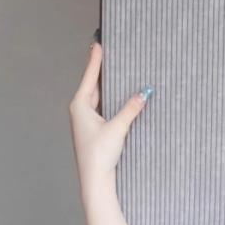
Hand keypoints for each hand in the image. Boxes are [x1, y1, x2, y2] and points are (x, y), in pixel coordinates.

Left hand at [69, 36, 148, 192]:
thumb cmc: (100, 156)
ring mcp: (86, 122)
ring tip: (116, 68)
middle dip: (102, 69)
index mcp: (80, 105)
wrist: (95, 182)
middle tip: (109, 50)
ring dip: (107, 85)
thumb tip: (144, 93)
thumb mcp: (117, 128)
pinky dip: (110, 99)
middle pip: (93, 84)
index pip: (90, 76)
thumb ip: (131, 108)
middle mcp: (80, 111)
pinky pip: (102, 108)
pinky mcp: (93, 131)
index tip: (97, 41)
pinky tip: (118, 94)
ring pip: (98, 96)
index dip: (95, 58)